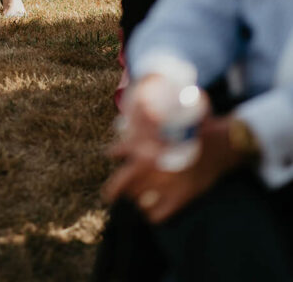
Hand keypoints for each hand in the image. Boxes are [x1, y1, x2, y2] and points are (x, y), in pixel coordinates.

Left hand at [103, 78, 241, 222]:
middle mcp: (151, 167)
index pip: (118, 152)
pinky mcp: (180, 199)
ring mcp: (165, 185)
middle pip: (122, 184)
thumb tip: (132, 116)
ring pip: (138, 199)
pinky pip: (157, 215)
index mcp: (145, 145)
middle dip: (113, 190)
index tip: (113, 156)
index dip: (115, 153)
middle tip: (109, 195)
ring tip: (137, 197)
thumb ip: (149, 119)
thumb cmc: (196, 126)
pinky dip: (153, 213)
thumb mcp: (168, 117)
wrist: (222, 143)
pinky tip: (153, 209)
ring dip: (137, 198)